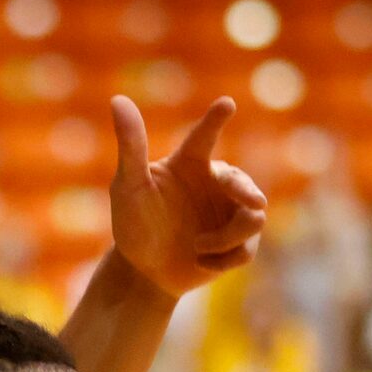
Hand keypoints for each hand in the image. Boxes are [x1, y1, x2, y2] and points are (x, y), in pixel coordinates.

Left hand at [104, 95, 268, 295]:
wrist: (145, 271)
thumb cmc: (134, 224)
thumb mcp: (129, 187)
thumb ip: (131, 146)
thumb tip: (118, 100)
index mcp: (190, 163)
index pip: (204, 137)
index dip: (215, 120)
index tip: (226, 103)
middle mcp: (216, 181)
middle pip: (242, 182)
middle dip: (246, 191)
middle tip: (253, 202)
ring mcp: (231, 211)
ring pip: (253, 218)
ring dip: (225, 238)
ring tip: (196, 248)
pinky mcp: (241, 241)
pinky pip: (247, 248)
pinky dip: (223, 260)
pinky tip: (201, 263)